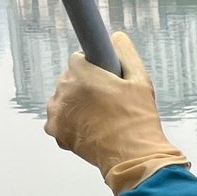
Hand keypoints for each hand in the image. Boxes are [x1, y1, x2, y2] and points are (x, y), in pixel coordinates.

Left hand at [45, 32, 189, 195]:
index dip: (92, 65)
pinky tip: (90, 126)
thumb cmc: (138, 121)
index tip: (101, 74)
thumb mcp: (141, 82)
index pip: (77, 58)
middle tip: (108, 99)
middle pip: (69, 78)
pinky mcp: (55, 131)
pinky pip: (59, 117)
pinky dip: (70, 120)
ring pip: (63, 98)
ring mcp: (57, 113)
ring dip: (76, 102)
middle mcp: (65, 92)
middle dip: (85, 84)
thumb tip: (117, 38)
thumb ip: (126, 55)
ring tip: (100, 116)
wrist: (133, 157)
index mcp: (84, 76)